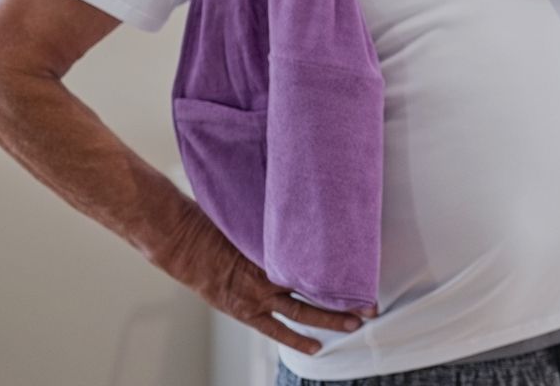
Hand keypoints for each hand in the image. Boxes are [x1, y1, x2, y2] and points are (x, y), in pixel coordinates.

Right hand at [156, 205, 365, 353]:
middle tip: (373, 305)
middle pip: (318, 289)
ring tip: (355, 326)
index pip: (320, 264)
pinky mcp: (245, 312)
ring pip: (302, 312)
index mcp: (277, 251)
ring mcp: (258, 297)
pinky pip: (275, 330)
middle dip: (347, 299)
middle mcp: (272, 275)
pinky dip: (296, 340)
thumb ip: (282, 226)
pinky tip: (316, 348)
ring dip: (330, 319)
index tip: (370, 272)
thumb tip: (309, 212)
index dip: (346, 270)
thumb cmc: (221, 224)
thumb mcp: (257, 221)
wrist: (185, 244)